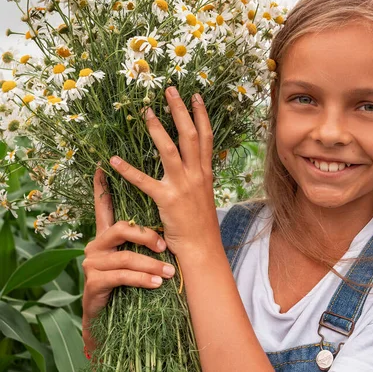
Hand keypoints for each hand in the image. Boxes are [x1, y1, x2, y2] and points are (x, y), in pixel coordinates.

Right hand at [82, 167, 176, 351]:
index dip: (102, 187)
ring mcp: (93, 264)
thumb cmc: (131, 280)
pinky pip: (122, 276)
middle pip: (120, 228)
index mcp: (107, 234)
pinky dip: (143, 279)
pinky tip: (158, 284)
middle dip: (146, 236)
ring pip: (124, 256)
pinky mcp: (94, 282)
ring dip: (151, 264)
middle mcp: (96, 244)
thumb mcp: (138, 254)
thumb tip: (166, 210)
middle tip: (165, 246)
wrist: (115, 318)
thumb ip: (144, 234)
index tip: (103, 164)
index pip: (104, 206)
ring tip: (169, 272)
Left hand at [108, 87, 217, 256]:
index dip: (201, 114)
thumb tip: (192, 161)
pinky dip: (128, 170)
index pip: (206, 136)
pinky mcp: (166, 199)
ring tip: (146, 112)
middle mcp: (197, 174)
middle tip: (170, 89)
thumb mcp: (204, 194)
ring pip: (170, 149)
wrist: (202, 247)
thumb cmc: (200, 223)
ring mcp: (183, 185)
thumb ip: (198, 175)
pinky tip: (113, 160)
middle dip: (180, 110)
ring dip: (157, 129)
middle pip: (190, 135)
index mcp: (205, 172)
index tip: (196, 95)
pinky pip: (144, 181)